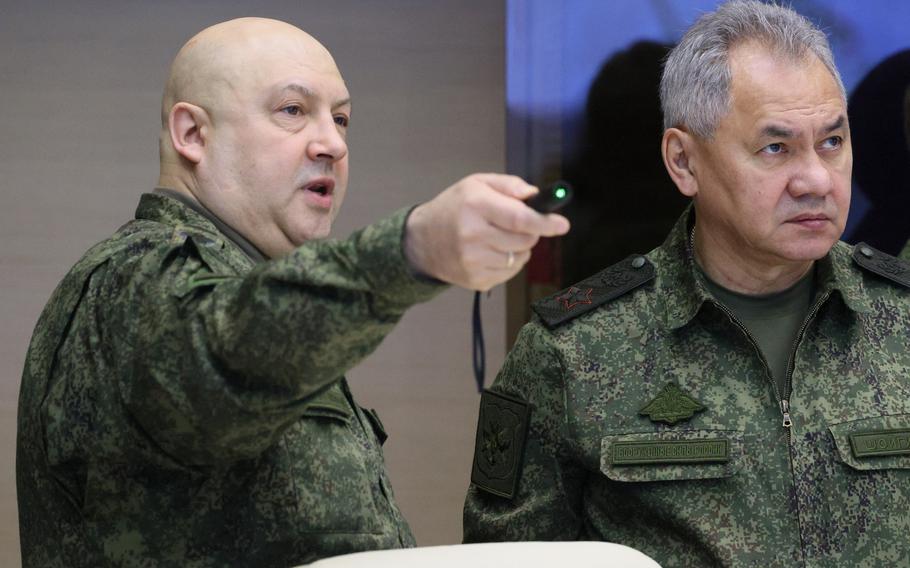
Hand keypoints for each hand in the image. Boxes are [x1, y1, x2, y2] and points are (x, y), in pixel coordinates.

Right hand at [404, 174, 569, 290]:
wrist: (422, 241)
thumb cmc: (453, 208)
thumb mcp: (475, 184)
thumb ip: (508, 185)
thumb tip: (534, 195)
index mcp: (475, 205)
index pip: (519, 218)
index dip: (545, 222)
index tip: (562, 224)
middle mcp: (473, 235)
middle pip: (525, 240)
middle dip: (531, 231)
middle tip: (518, 224)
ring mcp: (473, 261)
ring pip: (521, 257)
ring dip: (519, 247)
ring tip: (497, 237)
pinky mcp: (476, 280)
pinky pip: (510, 272)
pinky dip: (508, 262)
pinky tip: (490, 252)